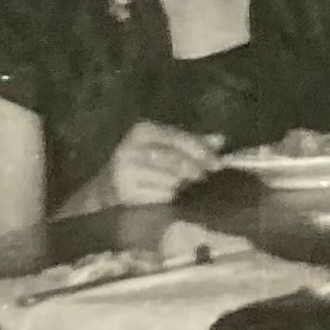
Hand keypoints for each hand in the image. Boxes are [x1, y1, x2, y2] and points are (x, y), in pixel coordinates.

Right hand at [96, 119, 221, 206]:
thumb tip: (220, 140)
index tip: (218, 163)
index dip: (200, 150)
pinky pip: (160, 196)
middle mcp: (132, 147)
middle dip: (194, 169)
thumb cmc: (143, 164)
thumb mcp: (164, 147)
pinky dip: (170, 197)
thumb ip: (191, 142)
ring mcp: (127, 171)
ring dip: (183, 185)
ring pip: (169, 179)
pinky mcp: (126, 192)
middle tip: (206, 178)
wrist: (108, 189)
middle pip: (174, 159)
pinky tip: (174, 199)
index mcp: (143, 130)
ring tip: (189, 188)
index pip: (178, 137)